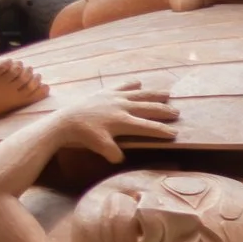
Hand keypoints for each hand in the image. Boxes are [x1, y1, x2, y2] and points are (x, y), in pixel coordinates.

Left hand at [44, 82, 177, 161]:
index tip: (174, 133)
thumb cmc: (84, 135)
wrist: (65, 120)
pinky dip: (131, 84)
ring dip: (154, 94)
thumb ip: (114, 153)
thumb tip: (121, 159)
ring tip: (167, 94)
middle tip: (177, 112)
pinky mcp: (106, 92)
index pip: (148, 127)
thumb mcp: (100, 147)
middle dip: (164, 111)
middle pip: (149, 108)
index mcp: (123, 121)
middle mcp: (123, 107)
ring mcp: (115, 97)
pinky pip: (122, 86)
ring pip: (140, 94)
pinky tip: (138, 83)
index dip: (162, 130)